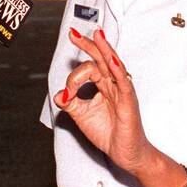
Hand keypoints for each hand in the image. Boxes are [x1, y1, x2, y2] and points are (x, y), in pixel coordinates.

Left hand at [53, 28, 153, 174]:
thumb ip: (70, 103)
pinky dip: (117, 70)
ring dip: (104, 49)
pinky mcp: (128, 101)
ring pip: (113, 64)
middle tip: (74, 33)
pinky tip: (110, 60)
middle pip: (101, 58)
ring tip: (96, 35)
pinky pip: (123, 82)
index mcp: (103, 85)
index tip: (67, 93)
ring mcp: (122, 91)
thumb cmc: (109, 133)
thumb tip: (59, 94)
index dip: (73, 78)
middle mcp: (113, 84)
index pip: (88, 69)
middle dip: (88, 44)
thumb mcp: (82, 116)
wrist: (124, 153)